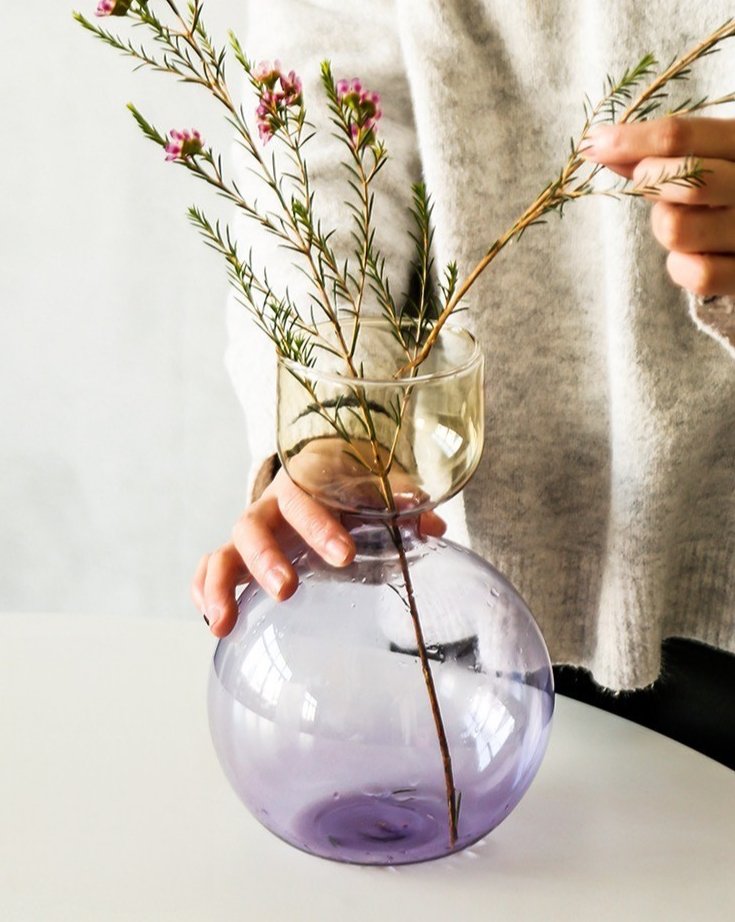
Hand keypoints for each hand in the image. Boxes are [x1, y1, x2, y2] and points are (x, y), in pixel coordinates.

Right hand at [191, 440, 445, 637]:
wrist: (319, 468)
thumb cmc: (350, 483)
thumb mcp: (375, 485)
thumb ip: (401, 502)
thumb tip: (434, 526)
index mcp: (305, 482)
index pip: (306, 497)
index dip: (320, 525)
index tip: (344, 555)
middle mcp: (271, 505)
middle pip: (256, 524)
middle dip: (267, 558)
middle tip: (287, 590)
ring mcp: (251, 529)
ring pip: (226, 548)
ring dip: (222, 584)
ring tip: (224, 622)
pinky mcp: (237, 551)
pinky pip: (210, 566)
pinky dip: (204, 590)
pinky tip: (212, 622)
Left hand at [582, 116, 734, 295]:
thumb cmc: (729, 193)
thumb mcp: (710, 160)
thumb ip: (663, 155)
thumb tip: (602, 144)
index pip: (684, 136)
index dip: (631, 140)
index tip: (595, 143)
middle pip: (689, 180)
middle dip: (652, 181)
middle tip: (646, 180)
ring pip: (678, 229)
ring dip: (664, 226)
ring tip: (682, 219)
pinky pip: (697, 274)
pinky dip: (681, 266)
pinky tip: (691, 254)